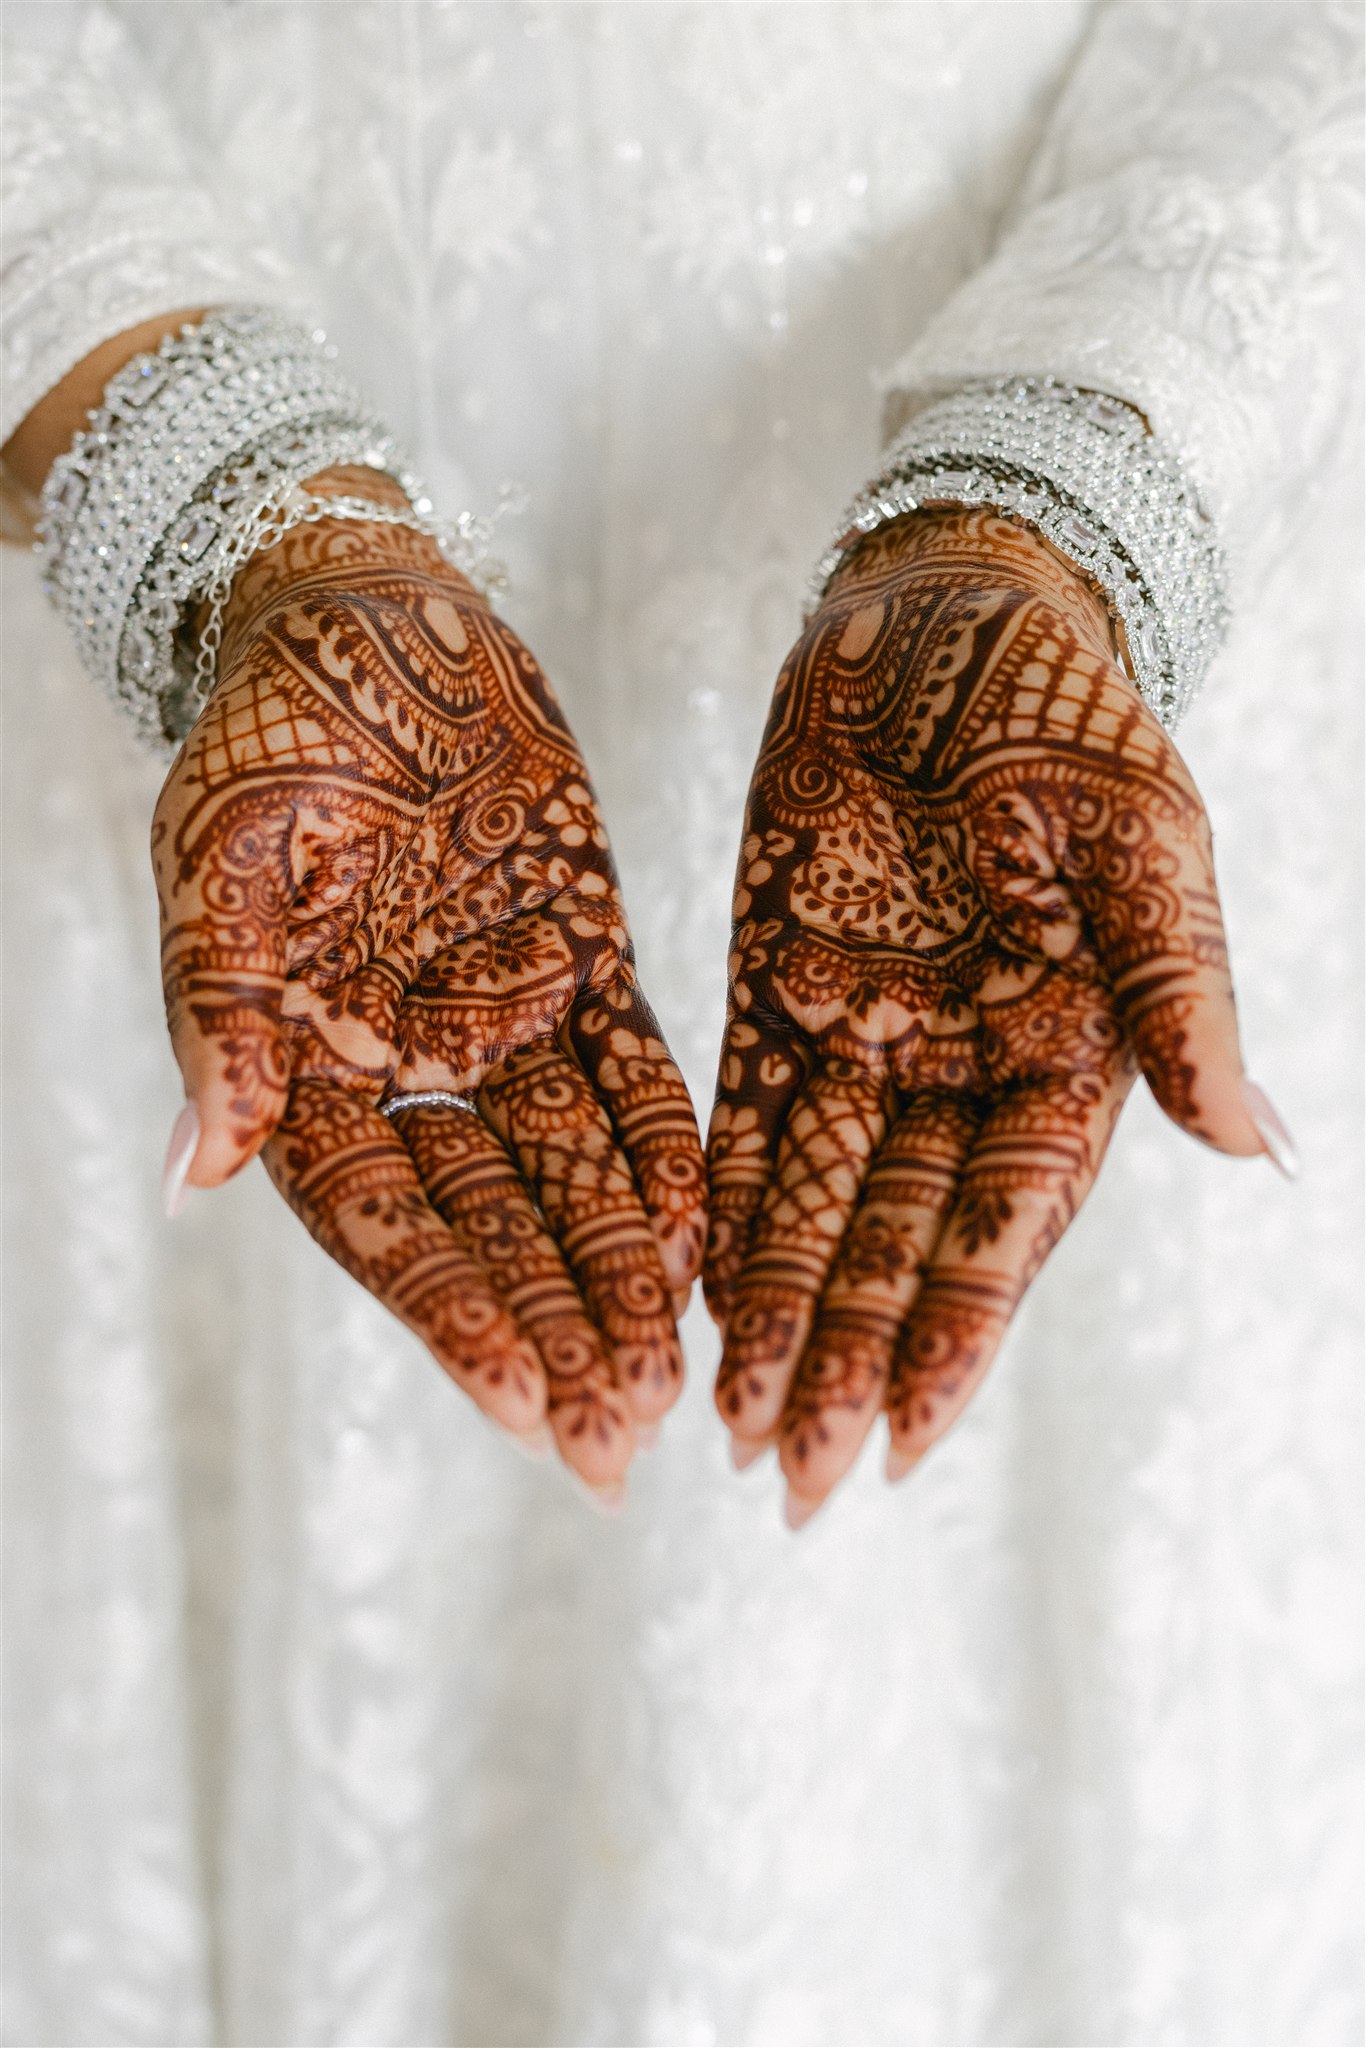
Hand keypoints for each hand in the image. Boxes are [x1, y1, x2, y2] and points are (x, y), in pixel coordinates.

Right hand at [152, 470, 705, 1492]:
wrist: (364, 612)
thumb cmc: (266, 728)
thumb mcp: (220, 858)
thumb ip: (221, 1014)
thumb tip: (198, 1171)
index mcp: (309, 1062)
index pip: (383, 1220)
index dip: (450, 1313)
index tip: (521, 1403)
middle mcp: (410, 1066)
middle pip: (489, 1227)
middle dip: (552, 1334)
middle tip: (619, 1445)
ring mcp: (502, 1019)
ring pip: (570, 1173)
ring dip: (618, 1276)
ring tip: (675, 1381)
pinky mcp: (583, 961)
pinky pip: (635, 1077)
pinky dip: (666, 1155)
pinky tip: (707, 1238)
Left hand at [705, 506, 1283, 1521]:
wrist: (947, 602)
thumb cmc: (1070, 705)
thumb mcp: (1143, 840)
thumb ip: (1180, 992)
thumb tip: (1254, 1144)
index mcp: (1068, 1048)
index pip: (1003, 1225)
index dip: (953, 1336)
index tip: (902, 1446)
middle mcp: (964, 1062)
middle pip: (897, 1241)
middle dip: (846, 1360)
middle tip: (792, 1485)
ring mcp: (866, 1027)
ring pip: (815, 1201)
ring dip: (777, 1313)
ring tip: (734, 1431)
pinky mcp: (776, 979)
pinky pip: (745, 1114)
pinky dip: (721, 1203)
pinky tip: (692, 1293)